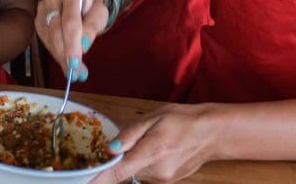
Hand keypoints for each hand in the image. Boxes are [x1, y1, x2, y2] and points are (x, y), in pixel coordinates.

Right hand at [35, 0, 108, 81]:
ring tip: (73, 72)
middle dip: (65, 54)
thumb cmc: (91, 6)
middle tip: (75, 72)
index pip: (70, 21)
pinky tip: (64, 62)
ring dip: (60, 57)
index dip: (72, 44)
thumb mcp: (100, 13)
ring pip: (49, 37)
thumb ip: (93, 27)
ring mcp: (42, 8)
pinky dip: (55, 53)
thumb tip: (83, 46)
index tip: (76, 62)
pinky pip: (45, 40)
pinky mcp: (38, 20)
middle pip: (56, 30)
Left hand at [93, 104, 216, 183]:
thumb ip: (130, 134)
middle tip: (125, 143)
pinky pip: (145, 175)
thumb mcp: (154, 117)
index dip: (97, 178)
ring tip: (147, 143)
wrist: (212, 134)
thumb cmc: (183, 120)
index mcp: (151, 153)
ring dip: (132, 162)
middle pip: (123, 173)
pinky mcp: (167, 182)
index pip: (116, 173)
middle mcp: (156, 172)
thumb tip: (110, 148)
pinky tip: (156, 150)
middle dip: (118, 160)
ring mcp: (162, 180)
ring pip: (134, 174)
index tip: (83, 179)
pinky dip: (144, 165)